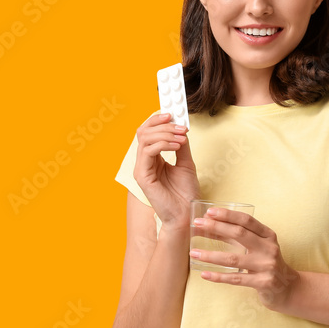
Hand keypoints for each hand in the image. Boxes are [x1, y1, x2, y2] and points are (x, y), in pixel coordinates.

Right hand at [132, 112, 200, 228]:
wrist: (187, 213)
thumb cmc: (186, 193)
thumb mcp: (186, 163)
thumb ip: (181, 146)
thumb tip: (181, 129)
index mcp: (153, 158)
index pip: (148, 131)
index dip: (158, 120)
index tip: (173, 113)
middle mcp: (144, 162)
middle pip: (143, 131)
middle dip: (162, 124)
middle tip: (180, 125)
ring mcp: (141, 168)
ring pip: (145, 138)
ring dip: (165, 133)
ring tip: (181, 137)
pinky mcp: (142, 176)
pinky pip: (147, 151)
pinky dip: (163, 144)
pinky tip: (176, 146)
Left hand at [189, 206, 300, 310]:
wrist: (287, 288)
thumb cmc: (267, 263)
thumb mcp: (259, 247)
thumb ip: (239, 237)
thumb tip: (211, 226)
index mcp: (268, 235)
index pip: (247, 221)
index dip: (228, 215)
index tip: (209, 212)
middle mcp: (269, 248)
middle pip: (239, 234)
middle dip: (216, 228)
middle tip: (197, 225)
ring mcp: (266, 266)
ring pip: (234, 259)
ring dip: (211, 255)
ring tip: (193, 253)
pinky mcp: (262, 283)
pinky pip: (235, 279)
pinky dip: (218, 277)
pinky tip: (204, 274)